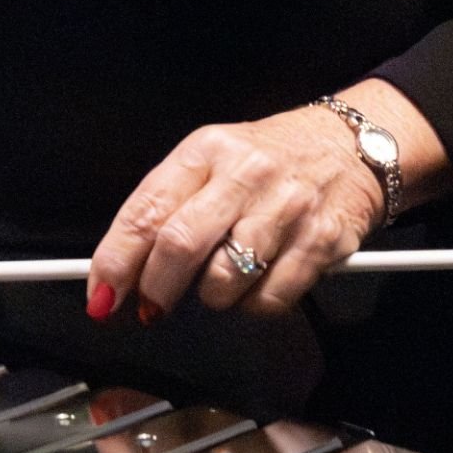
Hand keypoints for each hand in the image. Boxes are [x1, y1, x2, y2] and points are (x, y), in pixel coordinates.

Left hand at [87, 105, 385, 322]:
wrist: (350, 145)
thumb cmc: (266, 160)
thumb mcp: (211, 160)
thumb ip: (168, 208)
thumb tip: (123, 274)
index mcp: (204, 150)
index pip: (146, 210)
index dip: (116, 261)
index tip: (101, 298)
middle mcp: (244, 174)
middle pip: (180, 245)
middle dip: (156, 289)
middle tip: (152, 308)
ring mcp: (286, 207)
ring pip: (225, 280)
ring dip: (211, 298)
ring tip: (219, 283)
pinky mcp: (323, 240)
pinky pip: (271, 298)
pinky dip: (254, 305)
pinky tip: (258, 284)